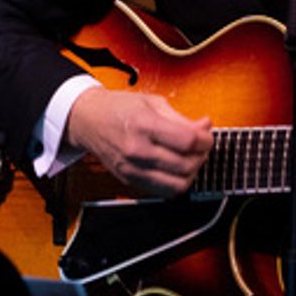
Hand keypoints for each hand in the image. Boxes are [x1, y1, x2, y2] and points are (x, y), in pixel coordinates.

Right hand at [64, 88, 212, 197]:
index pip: (188, 141)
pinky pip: (164, 192)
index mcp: (144, 125)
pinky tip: (176, 169)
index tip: (207, 135)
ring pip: (178, 185)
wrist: (89, 120)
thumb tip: (205, 127)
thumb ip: (182, 118)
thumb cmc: (119, 108)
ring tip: (190, 158)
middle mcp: (138, 150)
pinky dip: (176, 183)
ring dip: (192, 173)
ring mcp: (133, 169)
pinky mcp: (130, 181)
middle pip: (186, 165)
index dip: (206, 139)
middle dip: (202, 155)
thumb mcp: (152, 102)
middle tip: (201, 146)